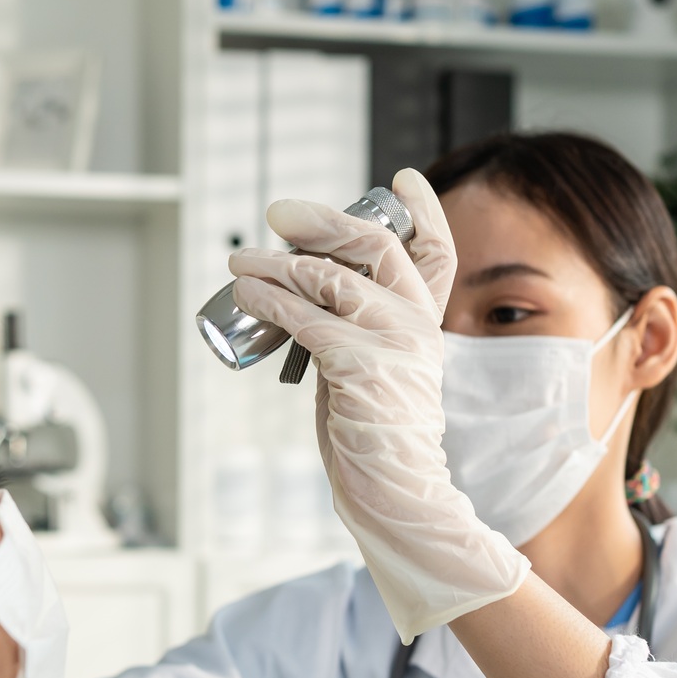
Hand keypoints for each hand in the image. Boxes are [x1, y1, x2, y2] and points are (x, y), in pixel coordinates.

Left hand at [229, 169, 527, 639]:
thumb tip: (303, 295)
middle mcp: (417, 326)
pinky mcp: (360, 367)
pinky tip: (246, 296)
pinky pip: (306, 318)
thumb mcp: (375, 370)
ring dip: (275, 264)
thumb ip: (356, 330)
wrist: (397, 496)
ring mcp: (392, 345)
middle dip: (323, 221)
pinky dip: (269, 301)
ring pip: (331, 279)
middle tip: (278, 213)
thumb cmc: (376, 439)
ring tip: (239, 263)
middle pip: (377, 246)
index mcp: (426, 324)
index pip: (437, 253)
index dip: (424, 211)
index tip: (404, 181)